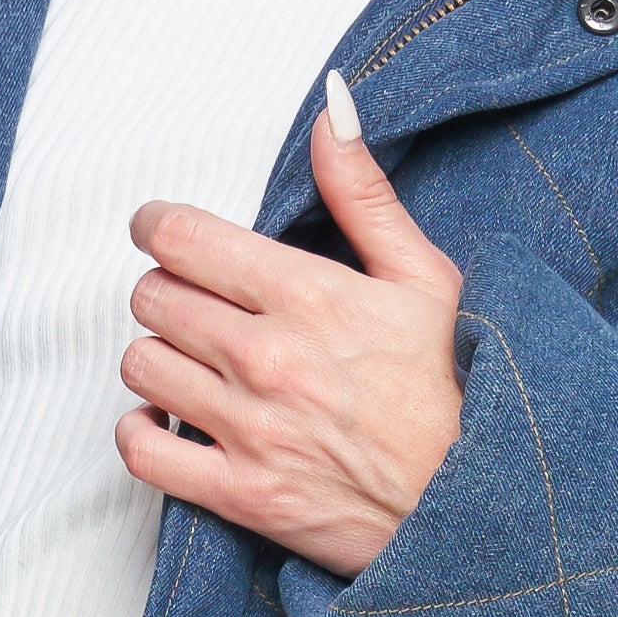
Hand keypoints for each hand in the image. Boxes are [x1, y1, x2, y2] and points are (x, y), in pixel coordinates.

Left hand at [117, 76, 462, 577]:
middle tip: (197, 301)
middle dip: (168, 289)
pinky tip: (170, 417)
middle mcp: (266, 359)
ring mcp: (249, 430)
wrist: (476, 505)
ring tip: (194, 358)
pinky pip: (143, 450)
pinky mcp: (240, 494)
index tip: (161, 232)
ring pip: (140, 364)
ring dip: (158, 354)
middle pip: (153, 297)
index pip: (181, 238)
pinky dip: (141, 429)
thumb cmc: (455, 389)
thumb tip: (331, 111)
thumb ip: (364, 193)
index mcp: (308, 296)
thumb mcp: (426, 276)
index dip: (158, 226)